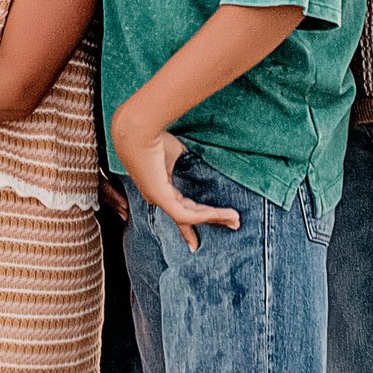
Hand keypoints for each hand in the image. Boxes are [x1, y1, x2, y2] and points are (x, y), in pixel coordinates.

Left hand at [113, 122, 239, 253]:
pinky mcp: (161, 197)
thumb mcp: (174, 152)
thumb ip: (186, 162)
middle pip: (187, 215)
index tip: (196, 241)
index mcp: (158, 185)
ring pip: (190, 216)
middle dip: (210, 221)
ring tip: (235, 220)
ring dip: (214, 218)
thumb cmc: (151, 137)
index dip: (189, 224)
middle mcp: (156, 195)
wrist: (138, 130)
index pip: (178, 207)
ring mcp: (158, 198)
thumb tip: (198, 162)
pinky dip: (206, 214)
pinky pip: (187, 213)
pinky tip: (222, 214)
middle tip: (232, 224)